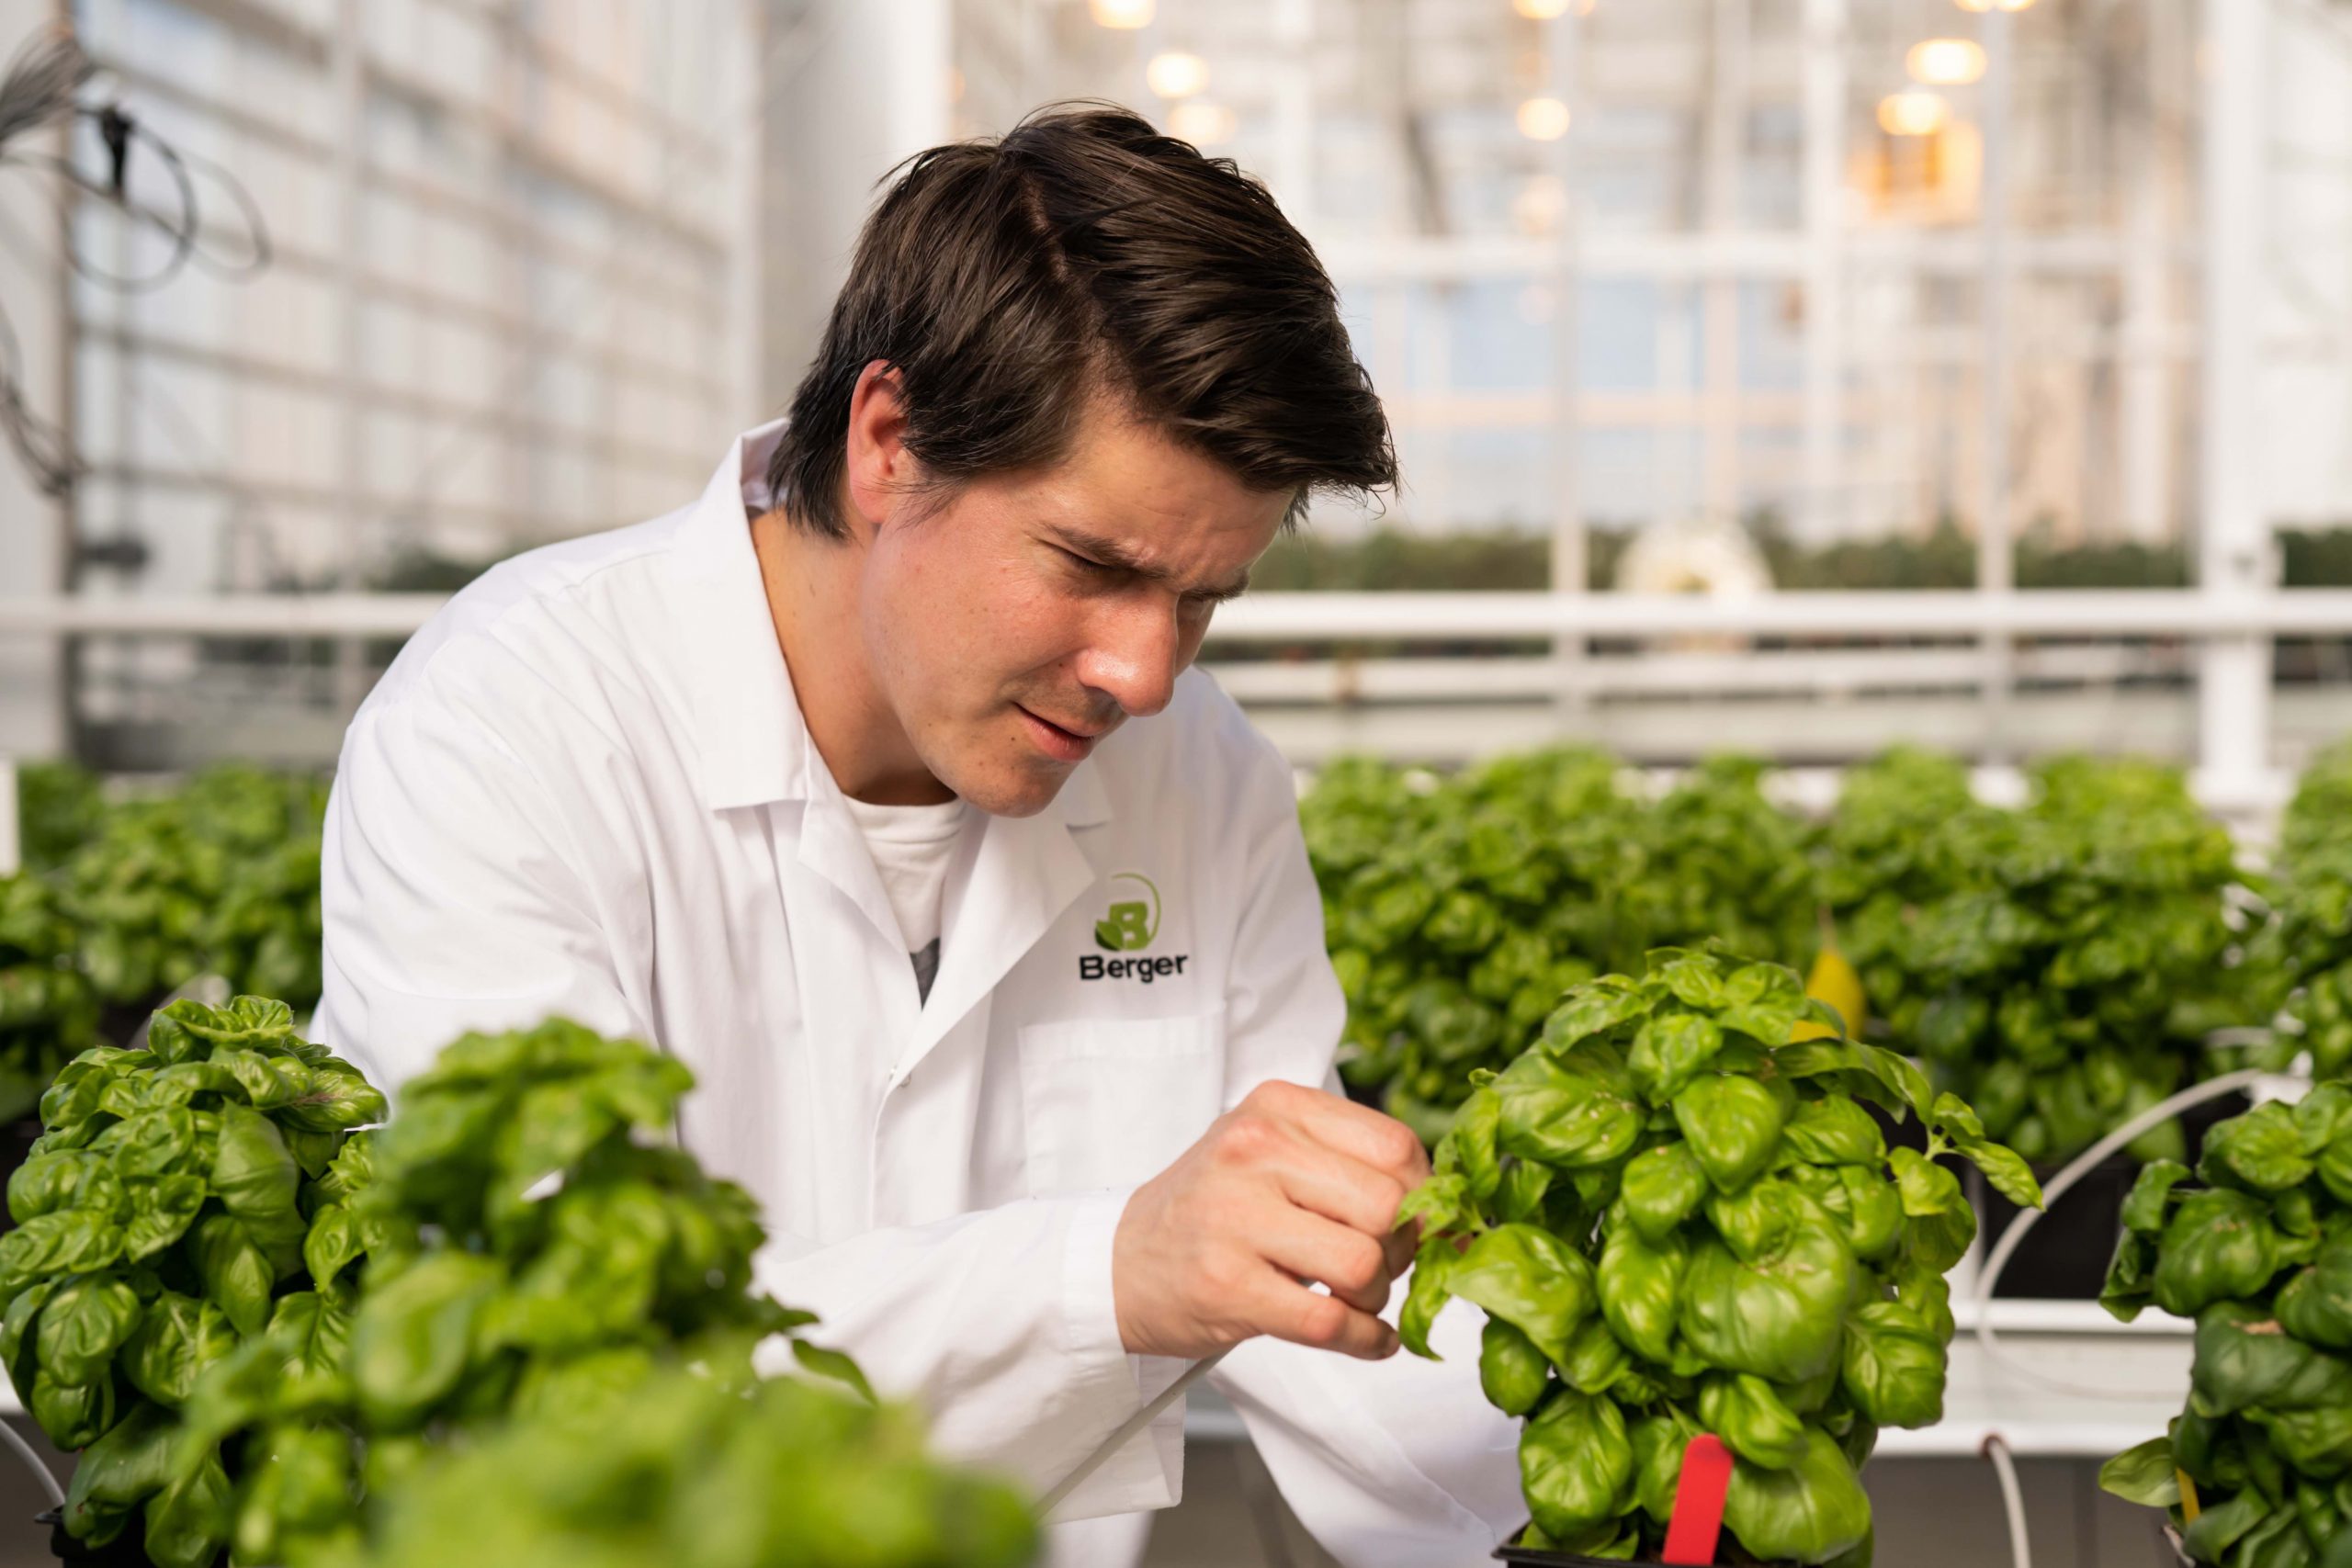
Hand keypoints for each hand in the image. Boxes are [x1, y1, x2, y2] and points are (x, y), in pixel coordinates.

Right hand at [1112, 1079, 1430, 1361]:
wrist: (1121, 1262)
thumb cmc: (1214, 1208)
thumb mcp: (1272, 1152)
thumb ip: (1351, 1164)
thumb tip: (1455, 1213)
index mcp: (1277, 1107)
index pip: (1396, 1146)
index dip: (1425, 1195)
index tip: (1420, 1223)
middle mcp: (1254, 1151)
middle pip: (1388, 1208)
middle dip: (1402, 1251)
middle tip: (1382, 1265)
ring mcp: (1236, 1218)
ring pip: (1364, 1265)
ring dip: (1378, 1297)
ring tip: (1357, 1298)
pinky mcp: (1227, 1286)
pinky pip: (1330, 1322)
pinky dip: (1366, 1340)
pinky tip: (1365, 1337)